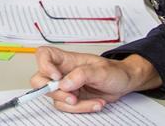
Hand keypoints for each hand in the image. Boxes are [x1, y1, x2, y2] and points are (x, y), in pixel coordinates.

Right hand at [30, 46, 159, 113]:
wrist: (124, 83)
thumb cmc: (114, 71)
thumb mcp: (101, 70)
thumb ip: (82, 74)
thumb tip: (64, 83)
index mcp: (67, 60)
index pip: (44, 55)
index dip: (44, 65)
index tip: (56, 77)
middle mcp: (63, 72)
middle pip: (40, 80)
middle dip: (54, 92)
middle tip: (72, 96)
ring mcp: (66, 86)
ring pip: (55, 98)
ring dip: (75, 105)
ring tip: (93, 101)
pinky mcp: (72, 98)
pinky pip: (67, 107)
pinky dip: (81, 108)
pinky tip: (95, 103)